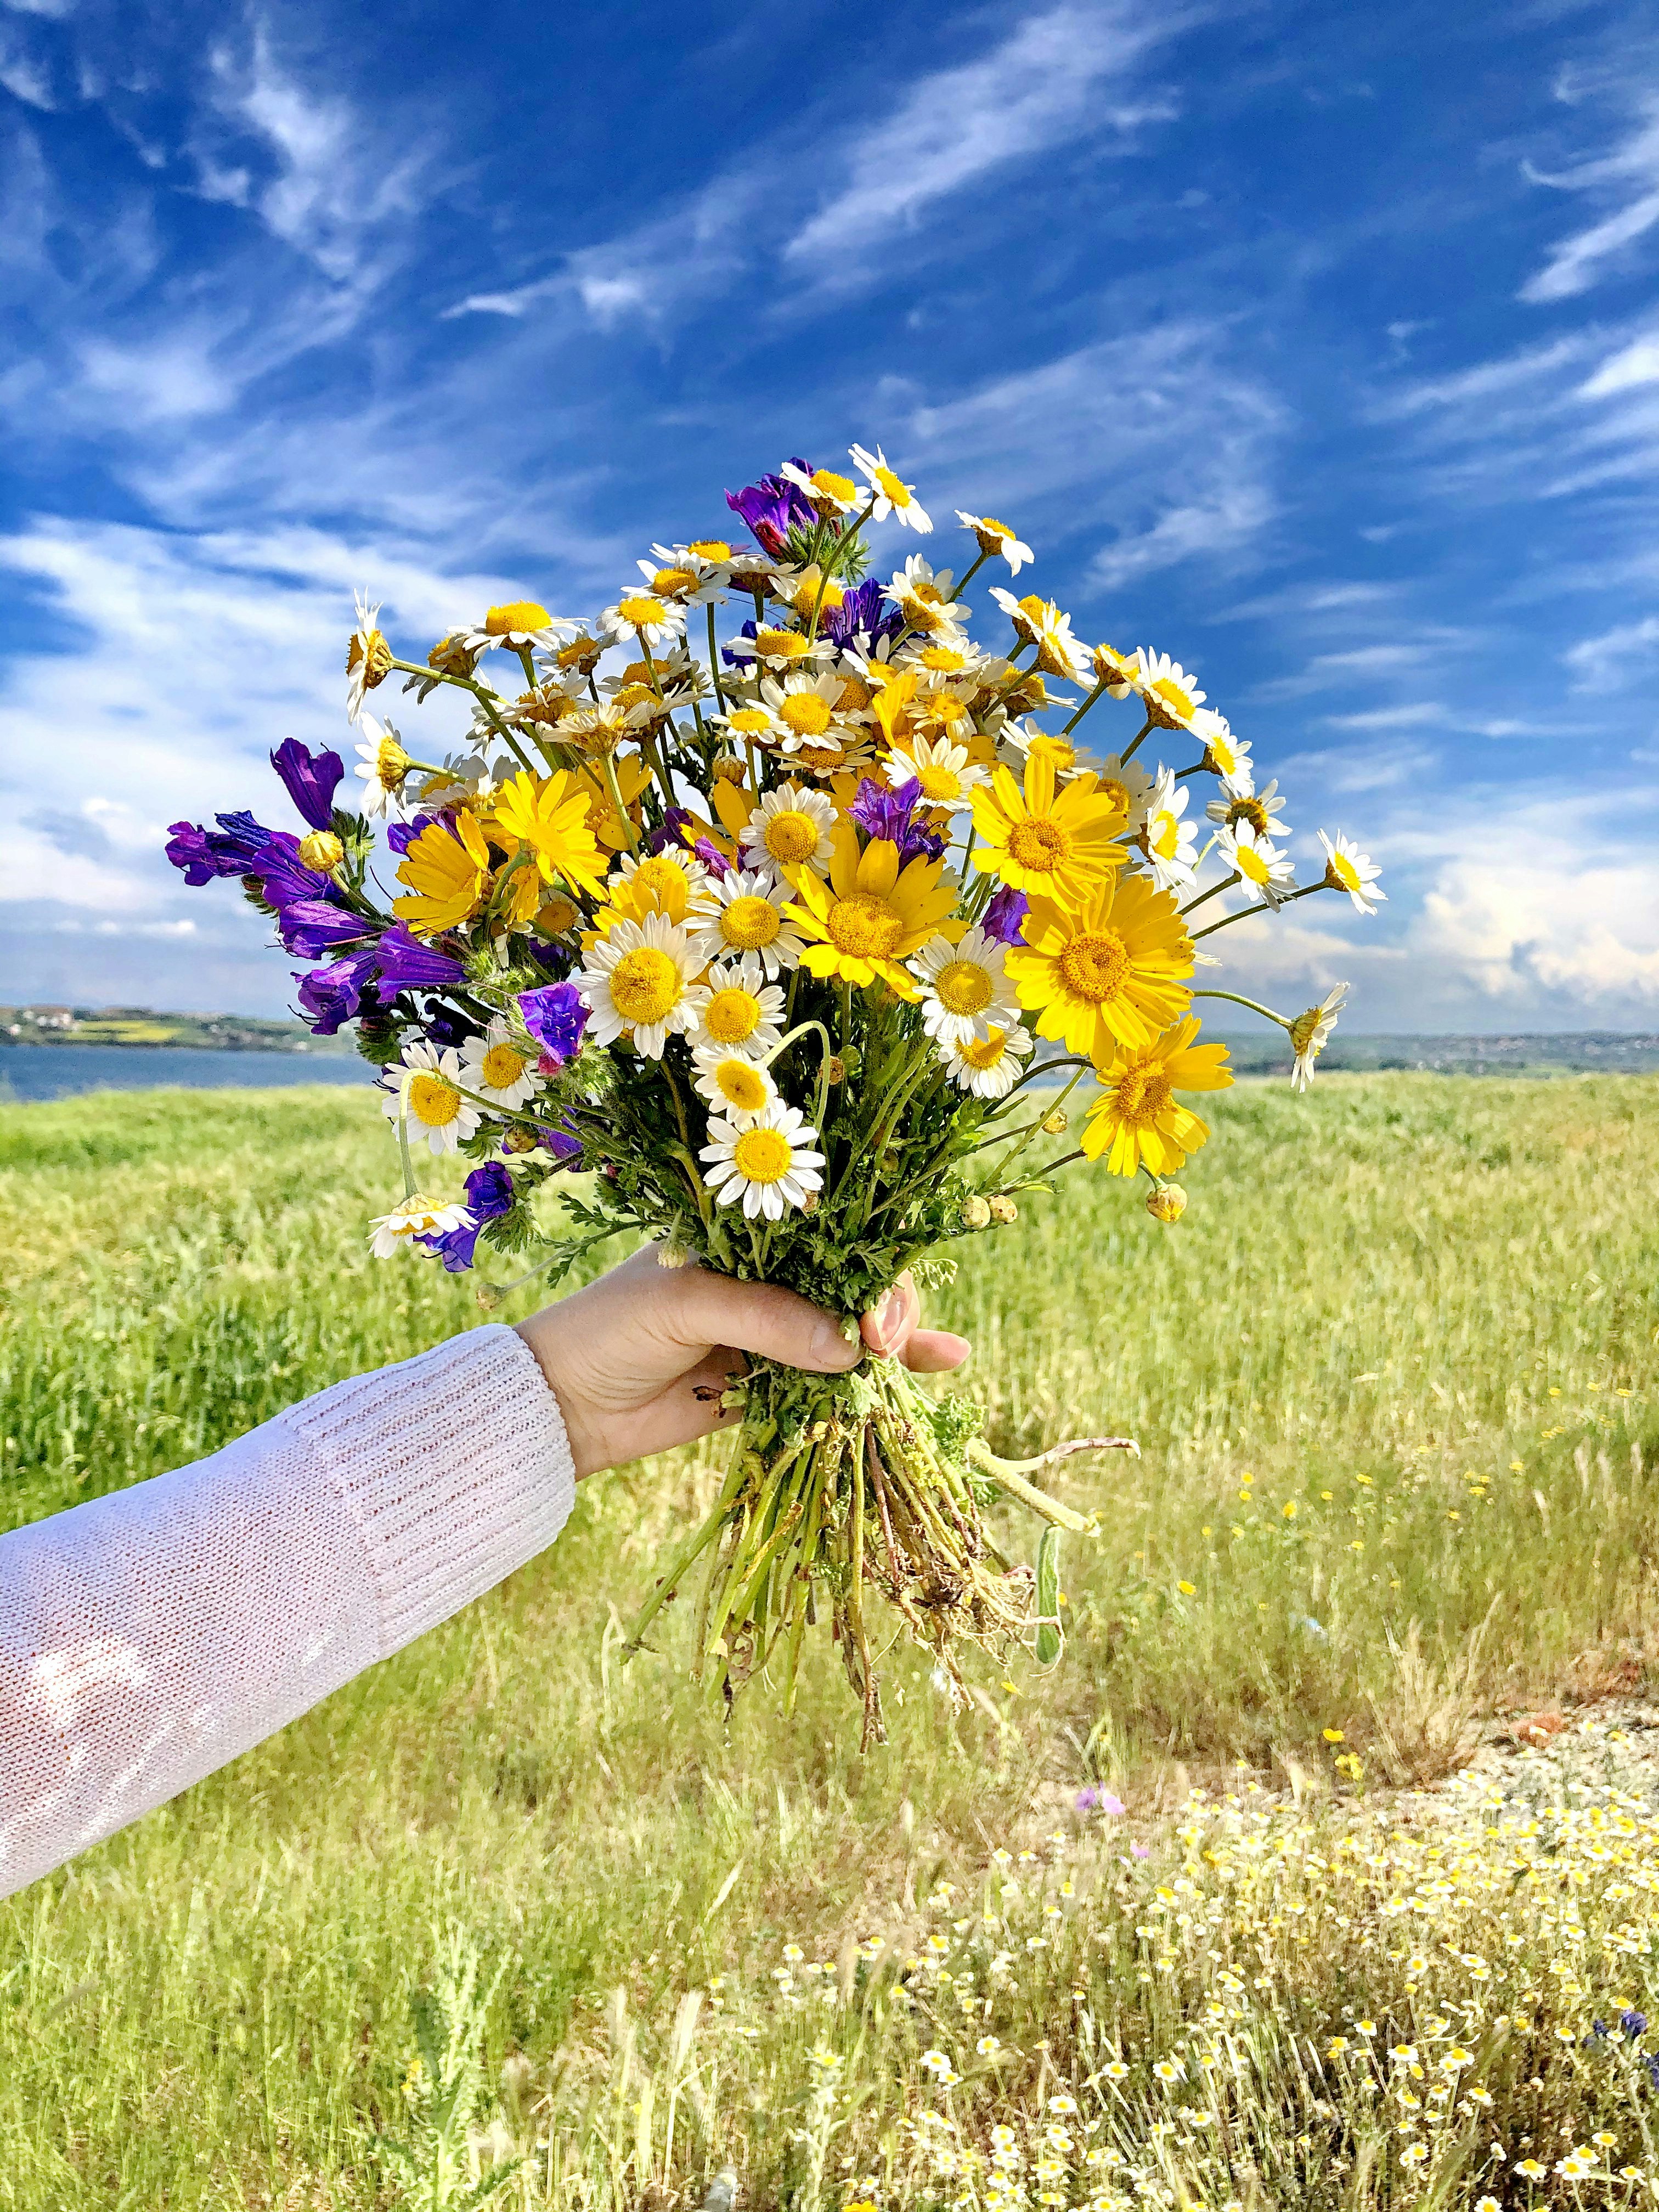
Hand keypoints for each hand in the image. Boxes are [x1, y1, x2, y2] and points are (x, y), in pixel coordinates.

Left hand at [514, 1246, 969, 1478]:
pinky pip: (835, 1381)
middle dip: (884, 1307)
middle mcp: (766, 1277)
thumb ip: (766, 1319)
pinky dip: (882, 1377)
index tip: (874, 1312)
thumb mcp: (684, 1305)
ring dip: (898, 1340)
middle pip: (852, 1279)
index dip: (864, 1264)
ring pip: (852, 1330)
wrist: (560, 1406)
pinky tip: (942, 1366)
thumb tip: (851, 1351)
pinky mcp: (770, 1385)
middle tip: (885, 1344)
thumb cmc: (609, 1329)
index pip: (827, 1232)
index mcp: (743, 1235)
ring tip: (931, 1359)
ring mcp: (772, 1332)